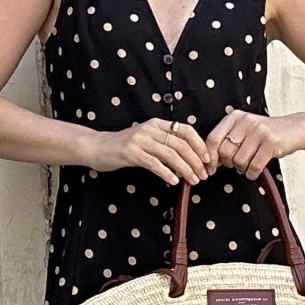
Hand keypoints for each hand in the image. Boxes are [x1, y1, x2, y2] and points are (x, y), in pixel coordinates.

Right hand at [86, 118, 210, 185]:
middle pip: (181, 144)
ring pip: (171, 155)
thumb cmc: (123, 146)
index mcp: (157, 123)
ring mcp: (140, 140)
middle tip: (203, 175)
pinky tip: (173, 181)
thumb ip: (164, 144)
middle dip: (195, 161)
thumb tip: (189, 158)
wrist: (97, 147)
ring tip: (192, 180)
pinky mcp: (131, 153)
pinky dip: (167, 173)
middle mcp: (150, 129)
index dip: (199, 144)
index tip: (207, 159)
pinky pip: (154, 164)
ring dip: (185, 169)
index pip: (186, 130)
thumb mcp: (146, 139)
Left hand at [206, 109, 299, 180]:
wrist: (293, 129)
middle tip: (237, 164)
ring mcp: (260, 130)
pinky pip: (254, 166)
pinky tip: (255, 171)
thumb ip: (226, 141)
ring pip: (239, 161)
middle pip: (225, 152)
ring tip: (248, 165)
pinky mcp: (272, 142)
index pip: (213, 139)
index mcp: (235, 117)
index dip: (210, 157)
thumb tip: (209, 162)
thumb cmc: (264, 134)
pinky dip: (252, 174)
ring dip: (242, 169)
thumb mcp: (243, 130)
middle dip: (228, 164)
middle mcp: (246, 121)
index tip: (211, 169)